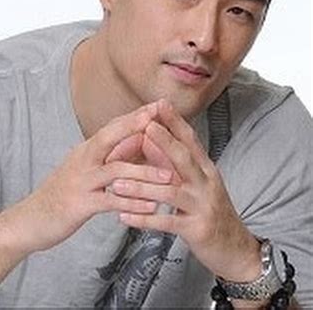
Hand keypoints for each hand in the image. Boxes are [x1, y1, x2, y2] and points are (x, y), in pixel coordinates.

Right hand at [3, 103, 173, 254]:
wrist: (31, 219)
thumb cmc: (61, 193)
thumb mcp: (83, 169)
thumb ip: (106, 156)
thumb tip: (133, 142)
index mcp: (85, 151)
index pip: (111, 127)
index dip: (133, 116)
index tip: (156, 105)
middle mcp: (82, 160)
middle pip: (109, 136)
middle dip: (134, 125)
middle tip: (158, 115)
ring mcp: (81, 181)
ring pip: (115, 170)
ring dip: (144, 172)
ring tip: (169, 176)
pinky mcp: (80, 204)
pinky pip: (110, 201)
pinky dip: (132, 203)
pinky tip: (151, 207)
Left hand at [109, 99, 261, 281]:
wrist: (236, 249)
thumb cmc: (209, 210)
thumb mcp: (196, 182)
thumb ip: (175, 162)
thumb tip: (149, 139)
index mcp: (205, 169)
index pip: (190, 140)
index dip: (176, 121)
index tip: (160, 103)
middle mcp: (206, 183)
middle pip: (185, 159)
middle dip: (165, 141)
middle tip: (145, 127)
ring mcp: (202, 206)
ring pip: (170, 192)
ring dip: (141, 187)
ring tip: (116, 183)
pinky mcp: (197, 230)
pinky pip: (166, 223)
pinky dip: (143, 219)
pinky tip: (123, 216)